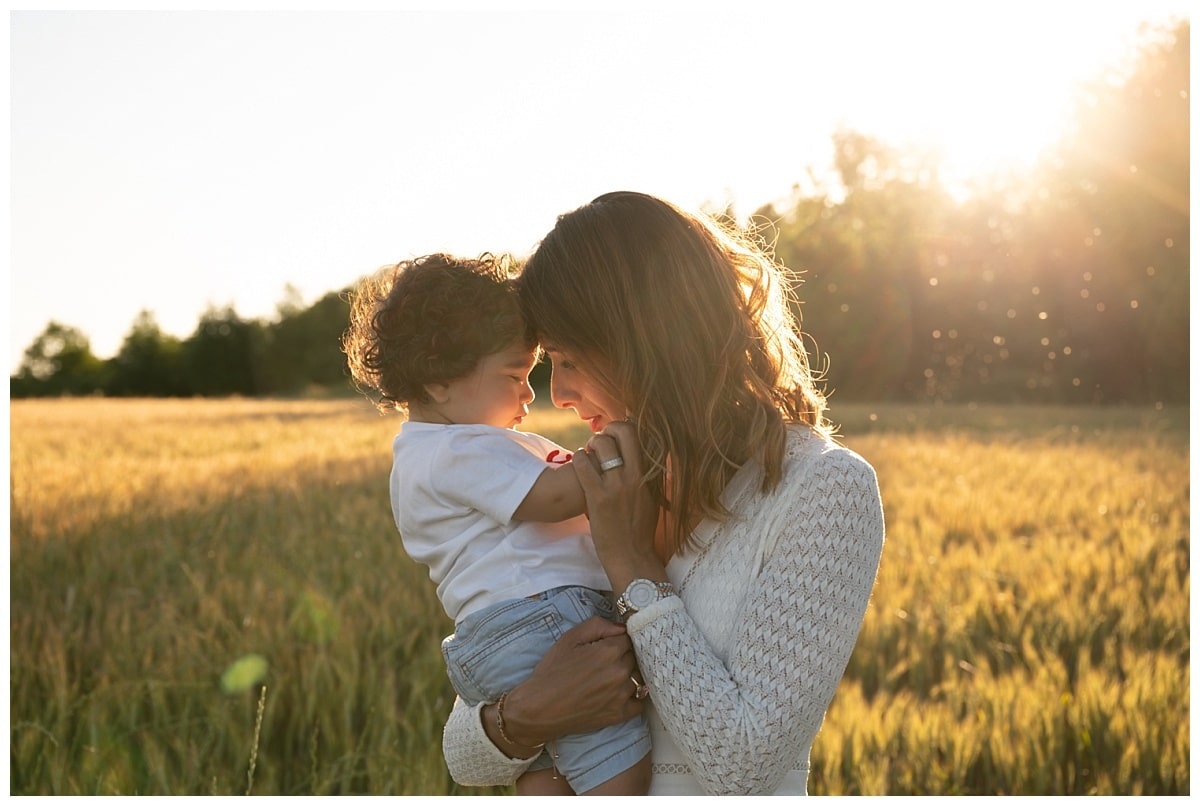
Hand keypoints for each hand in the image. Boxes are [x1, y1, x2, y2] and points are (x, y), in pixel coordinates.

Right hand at [494, 617, 643, 748]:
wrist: (540, 708)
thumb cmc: (552, 671)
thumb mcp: (569, 638)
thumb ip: (598, 625)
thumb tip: (621, 628)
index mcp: (609, 651)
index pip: (628, 638)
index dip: (617, 641)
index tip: (606, 646)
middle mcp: (620, 672)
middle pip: (635, 657)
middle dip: (623, 657)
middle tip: (604, 663)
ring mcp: (622, 694)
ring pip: (639, 677)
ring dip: (629, 676)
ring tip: (608, 679)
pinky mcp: (620, 714)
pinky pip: (640, 702)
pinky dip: (633, 697)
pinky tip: (618, 694)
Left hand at [574, 420, 664, 590]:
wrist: (631, 556)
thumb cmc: (640, 529)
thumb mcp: (652, 498)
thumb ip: (648, 477)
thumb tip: (645, 458)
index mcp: (650, 475)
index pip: (642, 436)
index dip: (627, 428)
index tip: (618, 436)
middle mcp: (636, 476)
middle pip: (624, 431)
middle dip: (610, 429)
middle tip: (602, 440)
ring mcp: (616, 485)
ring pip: (601, 444)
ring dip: (592, 445)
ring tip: (590, 455)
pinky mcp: (598, 496)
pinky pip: (583, 463)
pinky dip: (579, 459)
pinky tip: (580, 466)